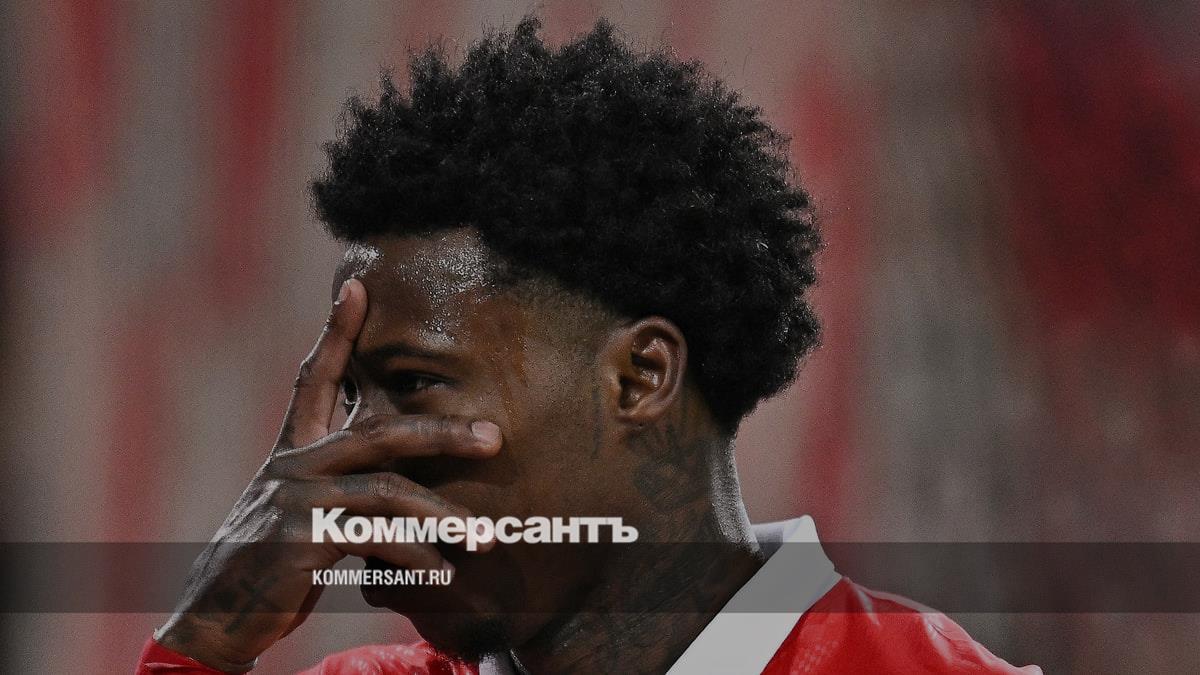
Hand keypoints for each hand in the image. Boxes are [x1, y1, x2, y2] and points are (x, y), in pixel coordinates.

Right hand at [154, 279, 500, 671]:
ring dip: (443, 515)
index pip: (316, 378)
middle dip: (441, 430)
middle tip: (495, 437)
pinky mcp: (296, 542)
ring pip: (386, 492)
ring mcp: (294, 501)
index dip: (335, 331)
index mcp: (295, 450)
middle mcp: (293, 465)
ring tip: (487, 537)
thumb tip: (404, 479)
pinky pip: (373, 539)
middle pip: (378, 432)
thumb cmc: (271, 562)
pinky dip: (414, 556)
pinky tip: (443, 573)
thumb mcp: (301, 510)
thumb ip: (343, 484)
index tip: (356, 285)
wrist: (217, 615)